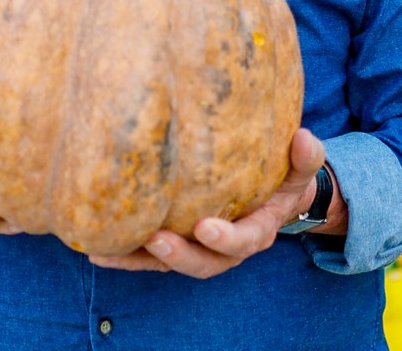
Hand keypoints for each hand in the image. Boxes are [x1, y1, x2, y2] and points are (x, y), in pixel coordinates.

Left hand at [88, 129, 342, 278]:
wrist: (272, 193)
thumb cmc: (283, 175)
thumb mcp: (300, 166)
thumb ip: (305, 156)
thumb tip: (304, 137)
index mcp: (257, 230)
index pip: (243, 241)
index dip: (225, 238)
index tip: (205, 228)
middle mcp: (226, 247)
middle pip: (203, 262)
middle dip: (178, 254)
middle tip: (155, 239)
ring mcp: (198, 249)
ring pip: (170, 264)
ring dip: (141, 260)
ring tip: (110, 250)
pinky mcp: (175, 244)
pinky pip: (148, 257)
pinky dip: (124, 257)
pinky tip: (96, 251)